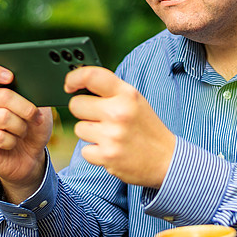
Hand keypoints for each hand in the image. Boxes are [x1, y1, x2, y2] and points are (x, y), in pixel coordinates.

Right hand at [0, 62, 52, 201]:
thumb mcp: (40, 109)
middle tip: (34, 117)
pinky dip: (12, 141)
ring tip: (22, 132)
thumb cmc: (33, 129)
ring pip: (2, 117)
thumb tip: (34, 85)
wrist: (31, 158)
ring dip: (20, 127)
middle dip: (25, 108)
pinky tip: (12, 144)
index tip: (10, 76)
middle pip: (1, 96)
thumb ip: (34, 95)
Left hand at [66, 66, 174, 188]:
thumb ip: (112, 92)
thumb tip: (80, 86)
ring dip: (91, 134)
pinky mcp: (107, 156)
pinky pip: (85, 151)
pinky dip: (95, 153)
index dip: (74, 78)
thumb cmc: (147, 129)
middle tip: (100, 119)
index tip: (69, 85)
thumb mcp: (136, 102)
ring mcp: (112, 135)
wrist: (167, 160)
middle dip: (84, 112)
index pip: (92, 76)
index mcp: (127, 94)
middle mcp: (119, 112)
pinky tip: (112, 151)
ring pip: (79, 129)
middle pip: (76, 105)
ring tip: (111, 137)